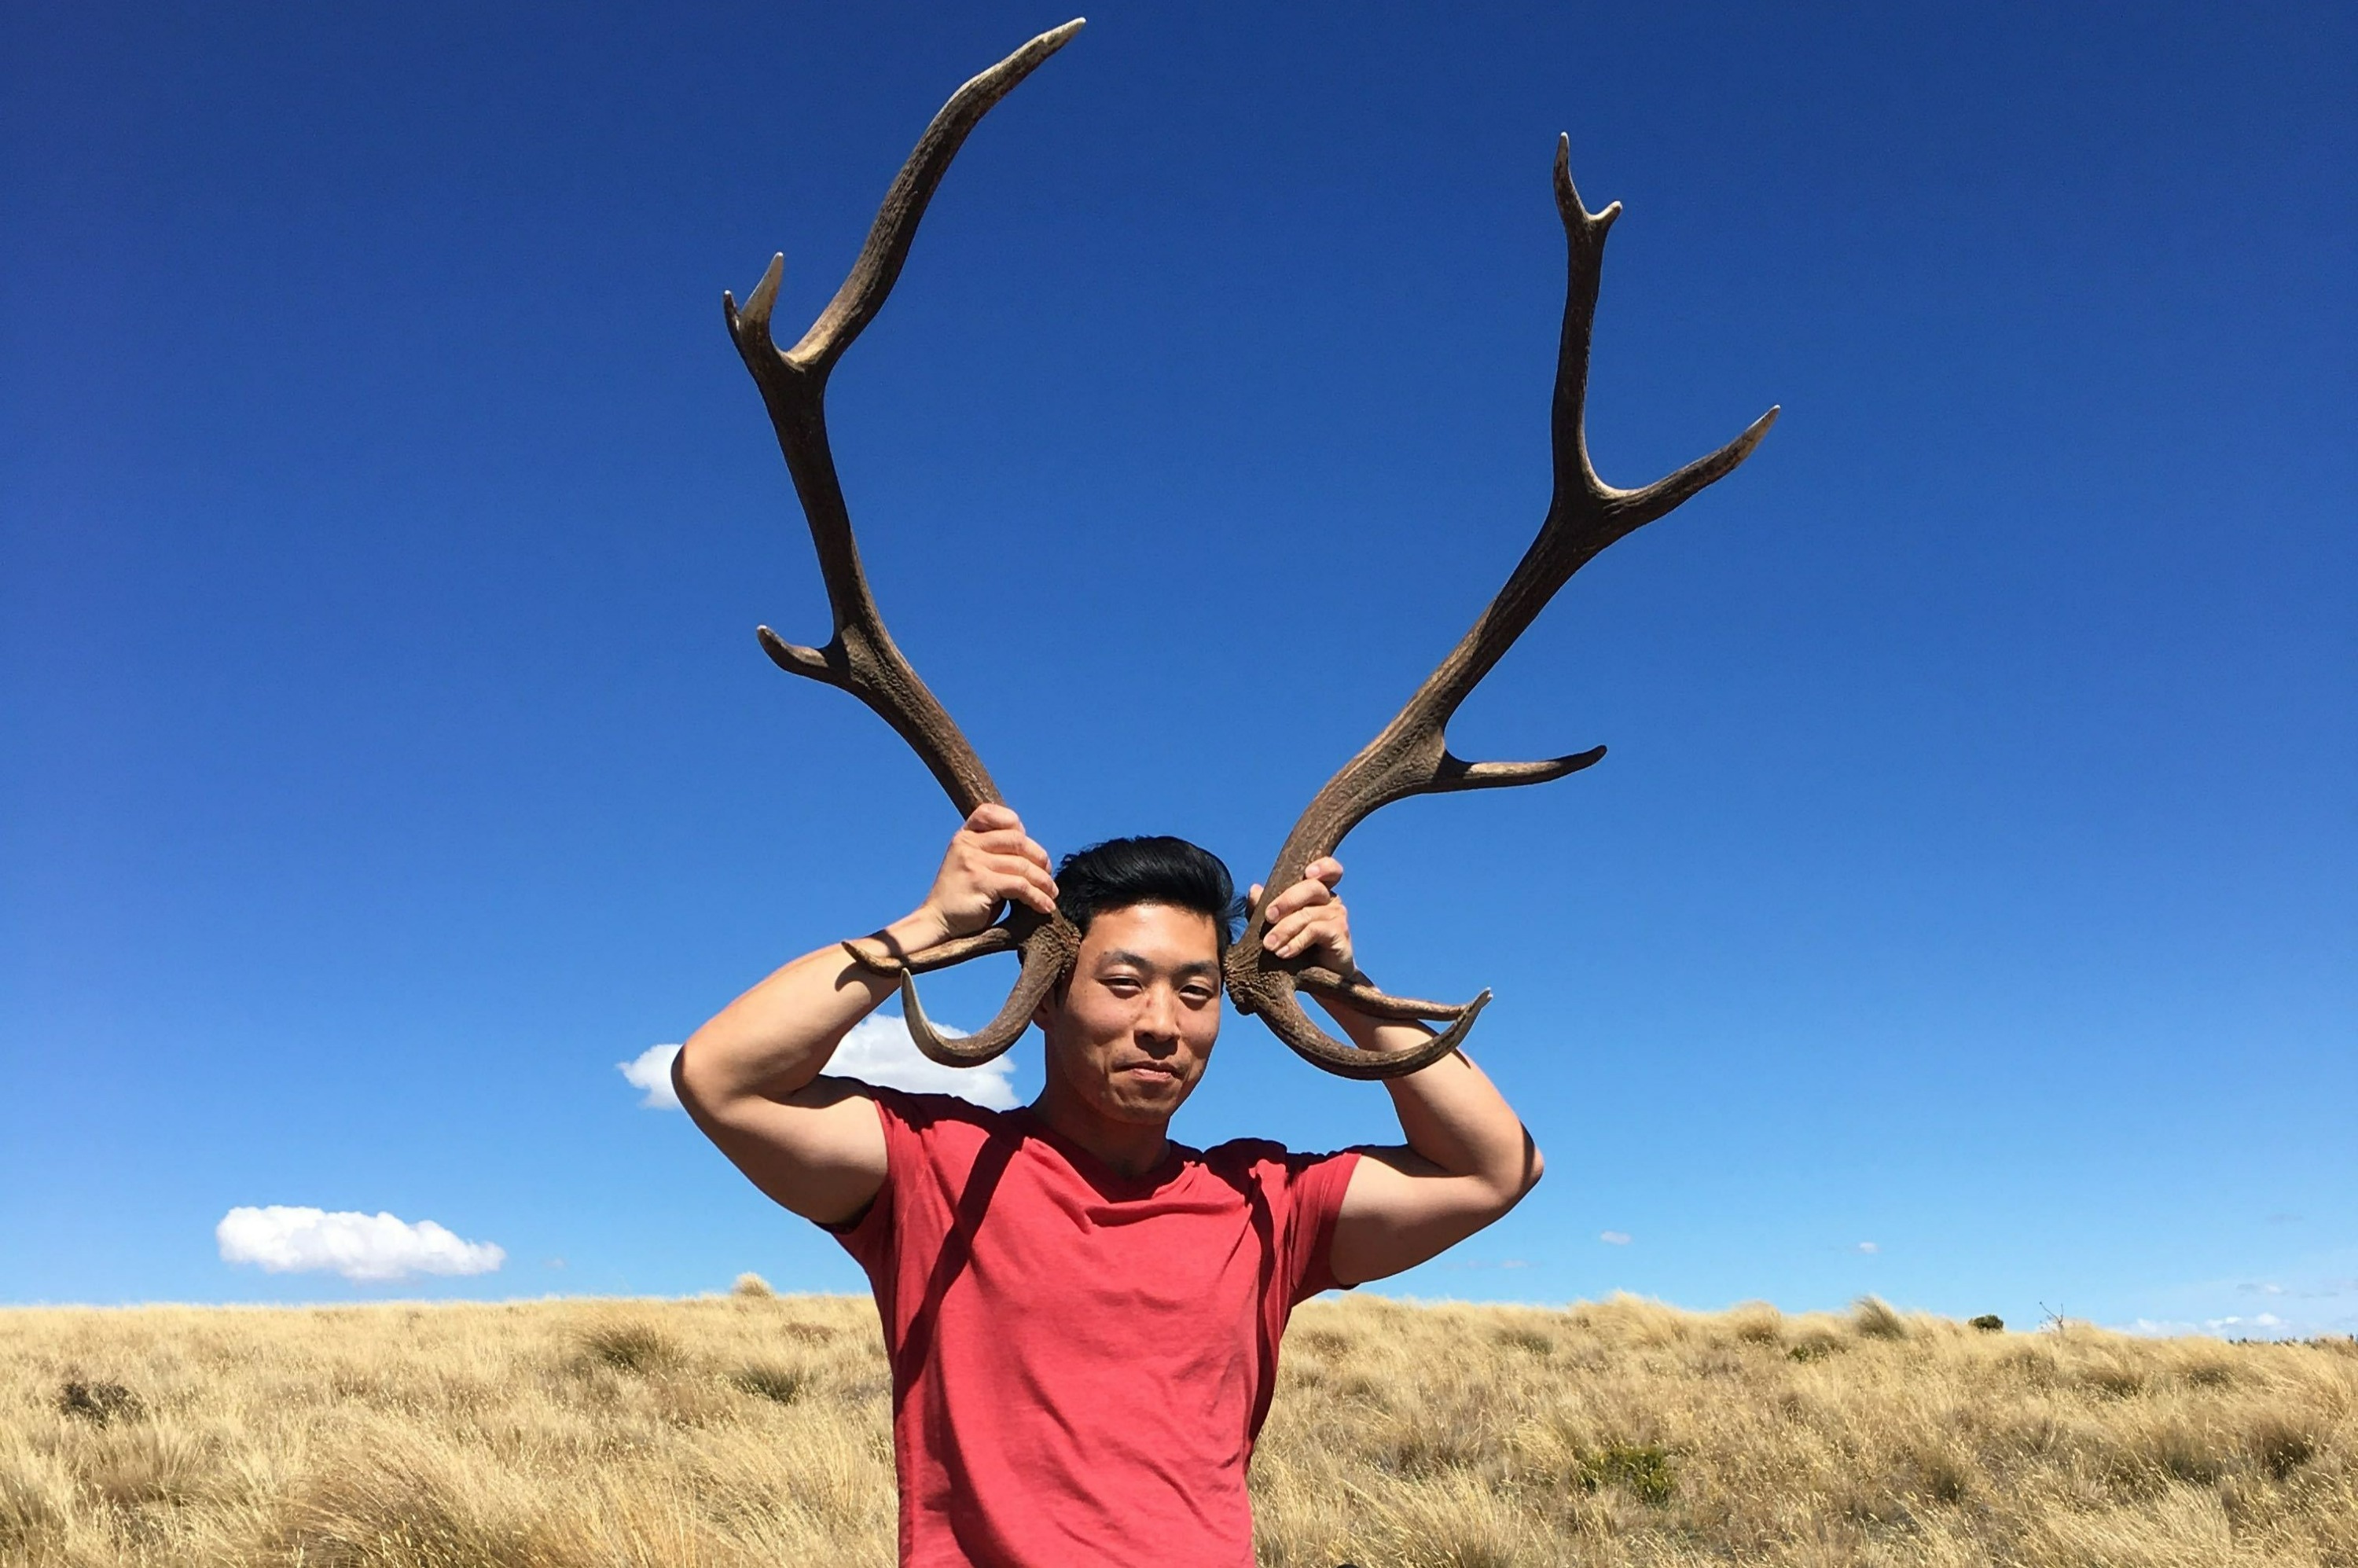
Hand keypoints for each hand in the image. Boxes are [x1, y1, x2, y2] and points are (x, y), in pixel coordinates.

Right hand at [900, 804, 1057, 949]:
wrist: (938, 922)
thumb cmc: (963, 896)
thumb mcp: (973, 865)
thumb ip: (994, 852)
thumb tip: (1035, 852)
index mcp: (965, 836)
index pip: (993, 813)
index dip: (1016, 825)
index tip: (1029, 849)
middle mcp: (967, 844)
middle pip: (1017, 840)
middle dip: (1039, 858)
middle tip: (1047, 877)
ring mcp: (972, 861)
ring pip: (1022, 865)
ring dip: (1043, 882)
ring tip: (1051, 894)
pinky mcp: (980, 882)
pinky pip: (1020, 885)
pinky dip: (1037, 897)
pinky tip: (1044, 906)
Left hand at [1250, 857, 1353, 974]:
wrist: (1318, 979)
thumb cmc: (1298, 947)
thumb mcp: (1277, 925)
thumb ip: (1265, 907)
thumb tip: (1254, 890)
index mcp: (1318, 891)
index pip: (1329, 869)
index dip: (1323, 866)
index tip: (1308, 872)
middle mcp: (1331, 900)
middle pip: (1312, 888)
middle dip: (1286, 901)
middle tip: (1268, 918)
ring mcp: (1338, 916)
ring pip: (1308, 914)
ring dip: (1284, 930)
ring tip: (1269, 946)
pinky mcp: (1340, 935)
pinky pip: (1316, 931)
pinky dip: (1296, 942)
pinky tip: (1284, 953)